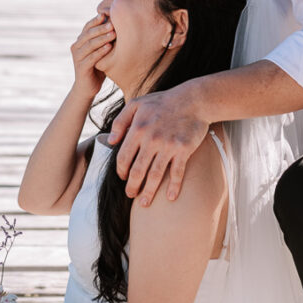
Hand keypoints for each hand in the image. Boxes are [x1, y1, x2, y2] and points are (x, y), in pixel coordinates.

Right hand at [70, 13, 114, 100]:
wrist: (87, 88)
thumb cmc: (97, 67)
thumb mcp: (100, 51)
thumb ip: (104, 39)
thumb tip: (118, 22)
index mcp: (80, 41)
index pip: (87, 27)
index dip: (97, 20)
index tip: (109, 14)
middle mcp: (76, 47)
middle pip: (88, 34)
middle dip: (101, 28)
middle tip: (113, 23)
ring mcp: (77, 57)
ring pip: (90, 44)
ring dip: (102, 38)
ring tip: (114, 33)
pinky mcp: (81, 67)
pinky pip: (91, 58)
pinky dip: (100, 51)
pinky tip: (109, 47)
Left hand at [108, 85, 209, 205]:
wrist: (193, 100)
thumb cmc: (162, 102)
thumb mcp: (136, 104)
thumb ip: (120, 122)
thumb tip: (110, 141)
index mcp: (137, 129)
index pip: (124, 157)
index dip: (121, 170)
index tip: (123, 177)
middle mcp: (151, 139)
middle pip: (138, 170)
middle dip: (132, 186)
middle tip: (131, 194)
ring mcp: (168, 146)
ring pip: (155, 175)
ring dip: (149, 192)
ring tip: (144, 203)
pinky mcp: (184, 150)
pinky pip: (177, 172)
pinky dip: (174, 186)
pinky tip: (171, 197)